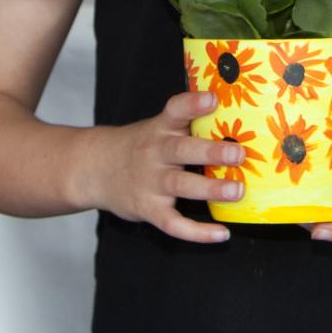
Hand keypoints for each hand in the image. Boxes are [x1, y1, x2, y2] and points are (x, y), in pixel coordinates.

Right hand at [80, 89, 243, 244]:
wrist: (94, 169)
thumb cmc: (139, 147)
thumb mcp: (157, 128)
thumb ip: (187, 124)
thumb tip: (235, 118)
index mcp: (160, 128)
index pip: (175, 110)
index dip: (193, 104)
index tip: (213, 99)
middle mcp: (155, 153)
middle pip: (182, 150)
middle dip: (211, 152)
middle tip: (238, 154)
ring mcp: (150, 182)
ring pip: (180, 185)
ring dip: (210, 188)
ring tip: (236, 191)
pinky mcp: (148, 209)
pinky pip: (173, 223)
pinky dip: (197, 232)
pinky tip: (222, 233)